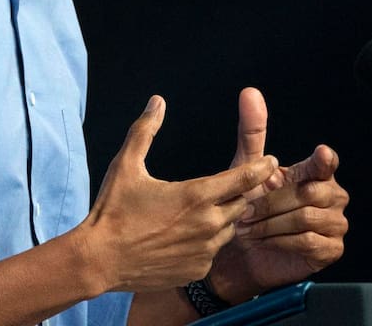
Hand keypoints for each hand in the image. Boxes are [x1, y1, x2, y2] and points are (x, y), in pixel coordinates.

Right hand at [78, 95, 278, 294]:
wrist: (100, 260)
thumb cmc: (113, 211)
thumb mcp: (126, 165)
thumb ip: (145, 130)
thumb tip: (157, 101)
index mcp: (196, 196)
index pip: (243, 178)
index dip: (261, 168)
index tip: (271, 161)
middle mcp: (207, 225)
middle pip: (241, 204)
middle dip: (237, 194)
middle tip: (224, 187)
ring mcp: (204, 251)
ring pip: (228, 229)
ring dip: (222, 218)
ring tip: (200, 211)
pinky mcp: (197, 270)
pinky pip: (212, 251)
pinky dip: (206, 242)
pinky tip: (184, 236)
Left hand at [208, 88, 348, 301]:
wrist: (240, 252)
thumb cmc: (247, 207)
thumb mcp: (246, 168)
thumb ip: (252, 131)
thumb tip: (249, 92)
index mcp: (314, 174)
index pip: (325, 163)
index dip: (323, 160)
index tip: (321, 155)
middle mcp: (331, 196)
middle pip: (308, 193)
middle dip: (271, 203)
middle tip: (245, 212)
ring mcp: (334, 223)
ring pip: (307, 218)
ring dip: (272, 223)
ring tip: (250, 228)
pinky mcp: (330, 250)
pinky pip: (309, 242)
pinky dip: (281, 241)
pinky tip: (265, 241)